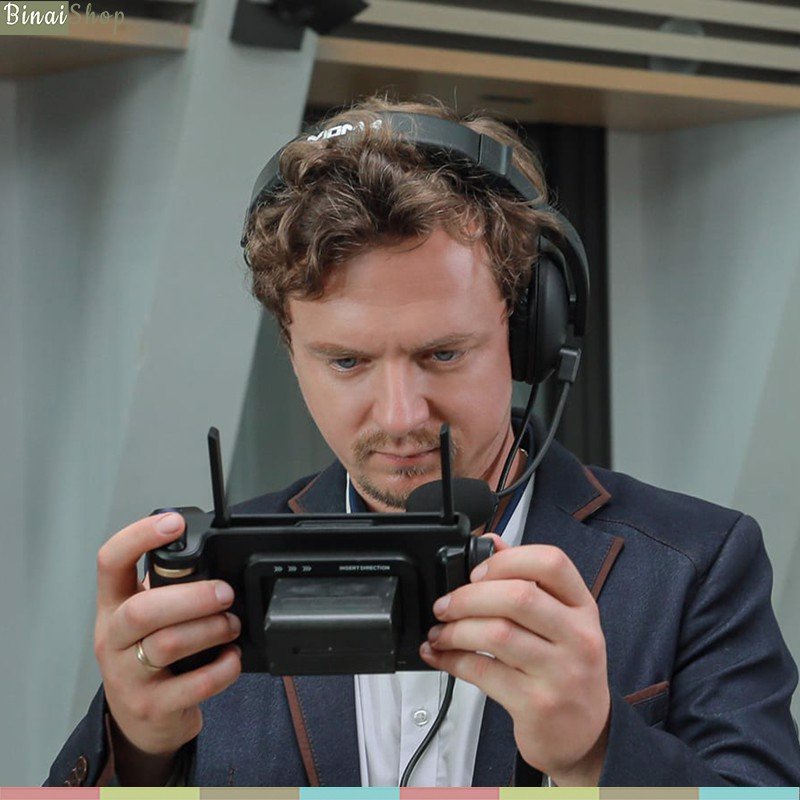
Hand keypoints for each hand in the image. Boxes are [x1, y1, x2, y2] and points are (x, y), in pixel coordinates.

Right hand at [94, 512, 241, 784]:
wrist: (141, 721)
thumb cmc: (148, 656)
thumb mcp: (147, 618)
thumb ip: (169, 588)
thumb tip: (215, 556)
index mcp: (113, 606)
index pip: (110, 562)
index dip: (139, 537)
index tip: (173, 522)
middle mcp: (112, 639)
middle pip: (142, 610)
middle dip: (193, 597)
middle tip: (225, 594)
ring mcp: (128, 677)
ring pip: (168, 644)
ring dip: (212, 629)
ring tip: (232, 625)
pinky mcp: (153, 708)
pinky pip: (194, 685)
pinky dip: (223, 668)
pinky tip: (231, 658)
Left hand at [420, 535, 609, 785]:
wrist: (585, 736)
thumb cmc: (566, 670)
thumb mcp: (560, 622)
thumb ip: (526, 580)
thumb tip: (491, 542)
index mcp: (582, 607)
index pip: (552, 563)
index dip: (507, 560)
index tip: (476, 572)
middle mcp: (578, 637)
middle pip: (518, 596)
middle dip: (468, 597)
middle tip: (444, 605)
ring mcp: (561, 672)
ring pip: (497, 634)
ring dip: (456, 630)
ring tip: (440, 632)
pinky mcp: (537, 704)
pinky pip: (484, 672)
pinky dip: (453, 660)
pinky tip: (441, 655)